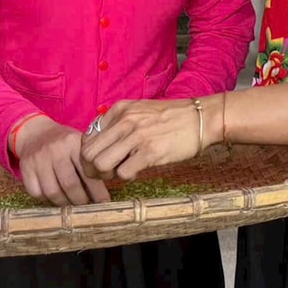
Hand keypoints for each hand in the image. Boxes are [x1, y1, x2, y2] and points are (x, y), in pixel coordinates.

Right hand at [12, 115, 109, 205]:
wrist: (35, 132)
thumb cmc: (63, 142)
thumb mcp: (79, 143)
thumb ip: (91, 162)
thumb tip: (108, 186)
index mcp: (73, 143)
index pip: (87, 172)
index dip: (97, 191)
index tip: (104, 202)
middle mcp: (55, 150)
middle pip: (70, 185)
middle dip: (81, 200)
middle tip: (86, 205)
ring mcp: (38, 160)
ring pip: (53, 192)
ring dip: (64, 203)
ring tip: (71, 204)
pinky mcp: (26, 168)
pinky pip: (37, 193)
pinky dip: (46, 199)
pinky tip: (54, 197)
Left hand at [82, 96, 224, 180]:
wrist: (201, 118)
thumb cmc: (171, 117)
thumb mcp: (139, 110)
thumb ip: (119, 123)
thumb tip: (101, 144)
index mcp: (119, 110)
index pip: (86, 138)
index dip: (90, 155)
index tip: (100, 160)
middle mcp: (124, 121)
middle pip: (88, 153)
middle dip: (92, 169)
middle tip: (105, 173)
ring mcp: (137, 136)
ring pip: (101, 163)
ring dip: (107, 175)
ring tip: (119, 173)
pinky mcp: (150, 151)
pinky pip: (123, 172)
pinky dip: (126, 177)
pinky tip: (135, 172)